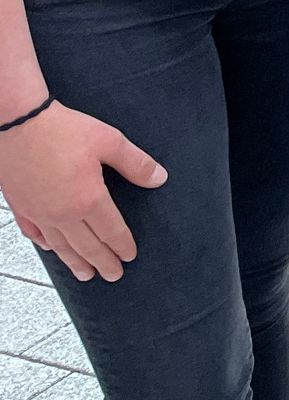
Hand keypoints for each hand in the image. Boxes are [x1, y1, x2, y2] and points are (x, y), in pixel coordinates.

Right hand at [0, 102, 166, 280]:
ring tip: (86, 274)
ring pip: (61, 246)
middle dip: (103, 262)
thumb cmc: (63, 129)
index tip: (130, 257)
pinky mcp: (20, 207)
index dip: (122, 245)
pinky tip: (52, 249)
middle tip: (113, 276)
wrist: (17, 123)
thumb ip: (135, 164)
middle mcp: (62, 213)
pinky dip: (47, 245)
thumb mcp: (109, 141)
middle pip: (87, 246)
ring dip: (75, 262)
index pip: (111, 231)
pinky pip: (35, 234)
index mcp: (87, 199)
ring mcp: (38, 213)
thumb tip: (159, 178)